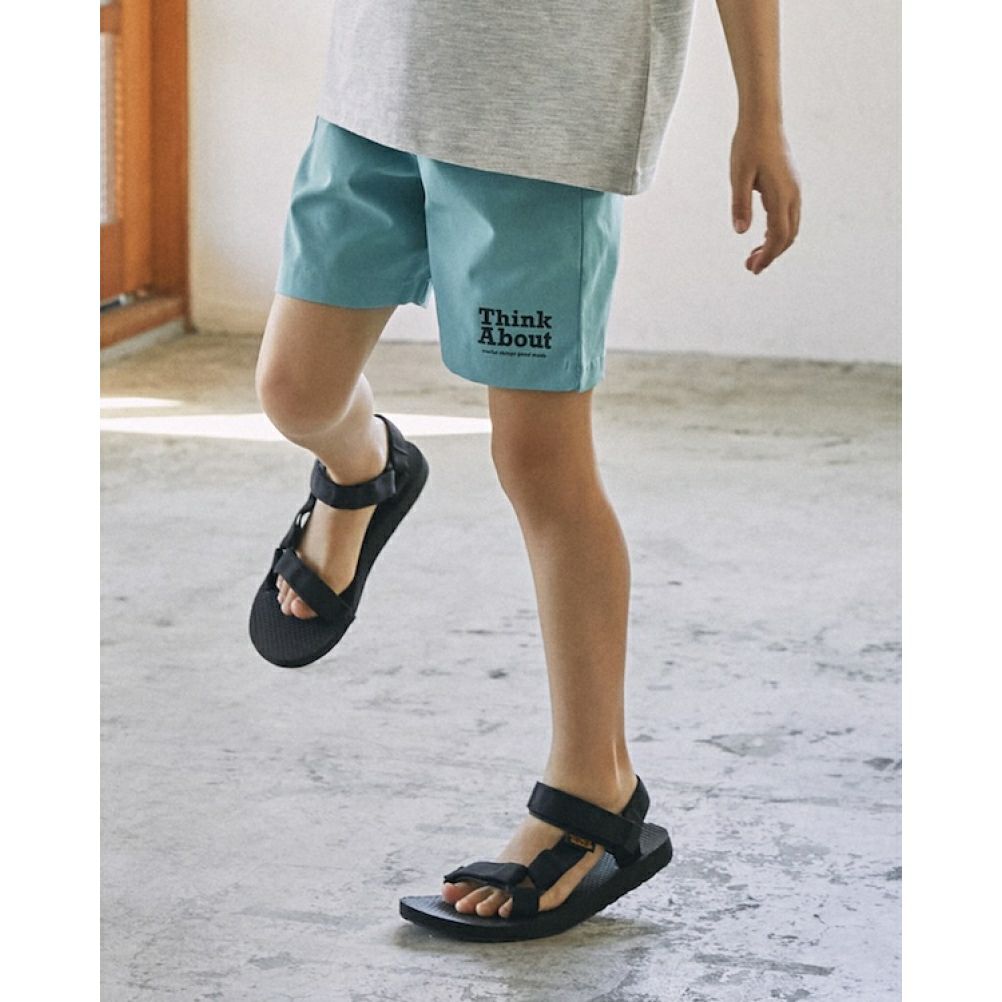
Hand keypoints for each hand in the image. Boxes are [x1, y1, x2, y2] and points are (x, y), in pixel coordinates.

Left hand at [730, 121, 800, 273]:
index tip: (753, 268)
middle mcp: (792, 194)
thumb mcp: (738, 176)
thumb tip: (740, 232)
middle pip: (788, 235)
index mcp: (781, 195)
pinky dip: (777, 232)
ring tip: (753, 256)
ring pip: (790, 227)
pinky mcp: (790, 185)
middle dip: (771, 254)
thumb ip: (740, 204)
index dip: (768, 255)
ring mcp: (794, 190)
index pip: (778, 235)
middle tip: (750, 267)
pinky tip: (761, 236)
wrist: (763, 119)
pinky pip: (788, 216)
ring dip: (774, 244)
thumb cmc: (748, 145)